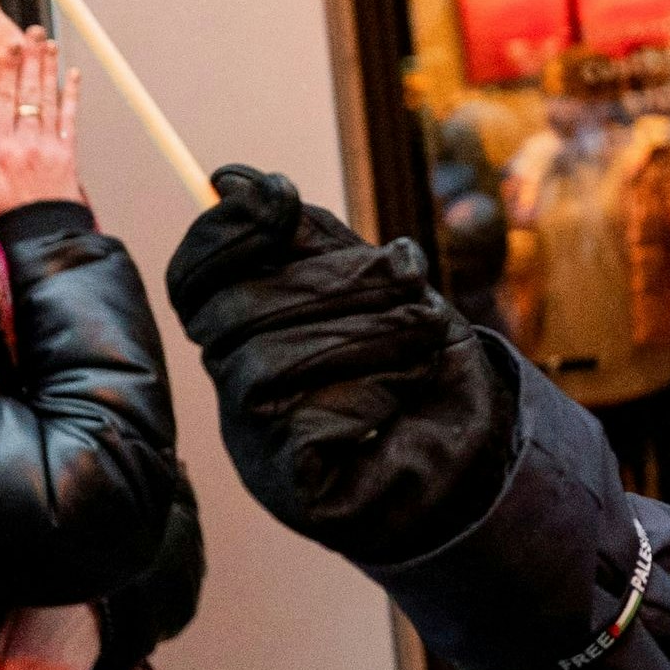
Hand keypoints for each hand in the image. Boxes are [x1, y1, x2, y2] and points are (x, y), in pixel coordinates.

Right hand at [0, 30, 80, 217]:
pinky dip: (72, 96)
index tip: (9, 47)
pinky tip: (73, 76)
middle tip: (33, 33)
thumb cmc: (1, 215)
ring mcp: (50, 146)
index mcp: (1, 149)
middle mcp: (27, 142)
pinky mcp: (68, 154)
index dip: (7, 71)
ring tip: (49, 44)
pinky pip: (70, 119)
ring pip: (49, 101)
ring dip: (50, 70)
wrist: (40, 237)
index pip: (3, 101)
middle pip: (28, 93)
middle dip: (31, 61)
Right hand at [167, 167, 516, 564]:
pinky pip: (306, 425)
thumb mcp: (374, 279)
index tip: (280, 197)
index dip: (223, 234)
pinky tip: (400, 400)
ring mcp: (255, 442)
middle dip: (336, 281)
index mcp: (250, 331)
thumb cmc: (418, 359)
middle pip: (233, 312)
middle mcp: (238, 386)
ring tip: (424, 336)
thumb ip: (310, 236)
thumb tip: (229, 182)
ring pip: (269, 364)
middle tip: (409, 281)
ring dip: (371, 335)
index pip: (192, 281)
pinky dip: (370, 398)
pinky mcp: (290, 487)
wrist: (477, 446)